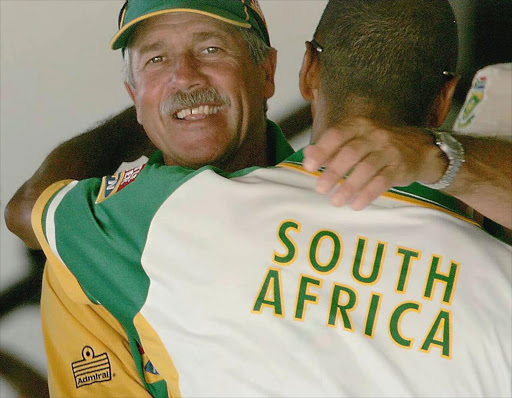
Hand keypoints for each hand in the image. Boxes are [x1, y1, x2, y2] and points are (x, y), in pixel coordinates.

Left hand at [303, 117, 445, 208]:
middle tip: (319, 189)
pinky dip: (368, 194)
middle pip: (351, 153)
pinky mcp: (400, 168)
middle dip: (334, 172)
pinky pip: (382, 181)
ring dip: (349, 186)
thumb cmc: (377, 146)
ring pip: (366, 168)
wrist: (419, 149)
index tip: (309, 167)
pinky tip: (356, 204)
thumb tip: (307, 156)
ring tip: (336, 201)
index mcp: (358, 126)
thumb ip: (331, 148)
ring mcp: (388, 151)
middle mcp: (374, 135)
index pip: (337, 135)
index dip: (322, 150)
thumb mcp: (355, 140)